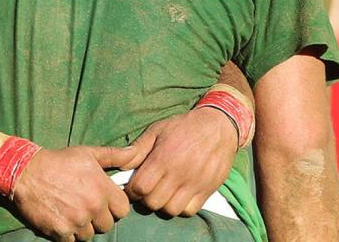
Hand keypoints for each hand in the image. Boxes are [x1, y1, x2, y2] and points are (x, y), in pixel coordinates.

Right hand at [13, 146, 134, 240]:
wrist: (25, 171)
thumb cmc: (58, 161)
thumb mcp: (87, 153)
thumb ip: (115, 156)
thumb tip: (135, 153)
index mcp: (102, 189)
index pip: (123, 210)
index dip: (114, 206)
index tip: (104, 202)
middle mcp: (92, 207)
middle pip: (107, 225)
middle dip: (98, 218)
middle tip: (84, 206)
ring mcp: (76, 221)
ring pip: (89, 235)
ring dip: (82, 227)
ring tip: (71, 212)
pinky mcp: (60, 231)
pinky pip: (72, 241)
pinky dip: (67, 233)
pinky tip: (61, 218)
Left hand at [122, 108, 237, 216]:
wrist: (218, 127)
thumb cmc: (182, 127)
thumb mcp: (156, 130)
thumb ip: (138, 149)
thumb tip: (120, 165)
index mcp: (163, 158)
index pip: (140, 187)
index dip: (132, 190)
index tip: (132, 187)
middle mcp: (178, 173)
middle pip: (153, 202)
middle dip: (144, 199)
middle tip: (146, 191)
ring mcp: (195, 183)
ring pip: (171, 210)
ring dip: (162, 205)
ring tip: (161, 194)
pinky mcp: (208, 190)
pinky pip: (190, 211)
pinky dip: (181, 208)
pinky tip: (177, 196)